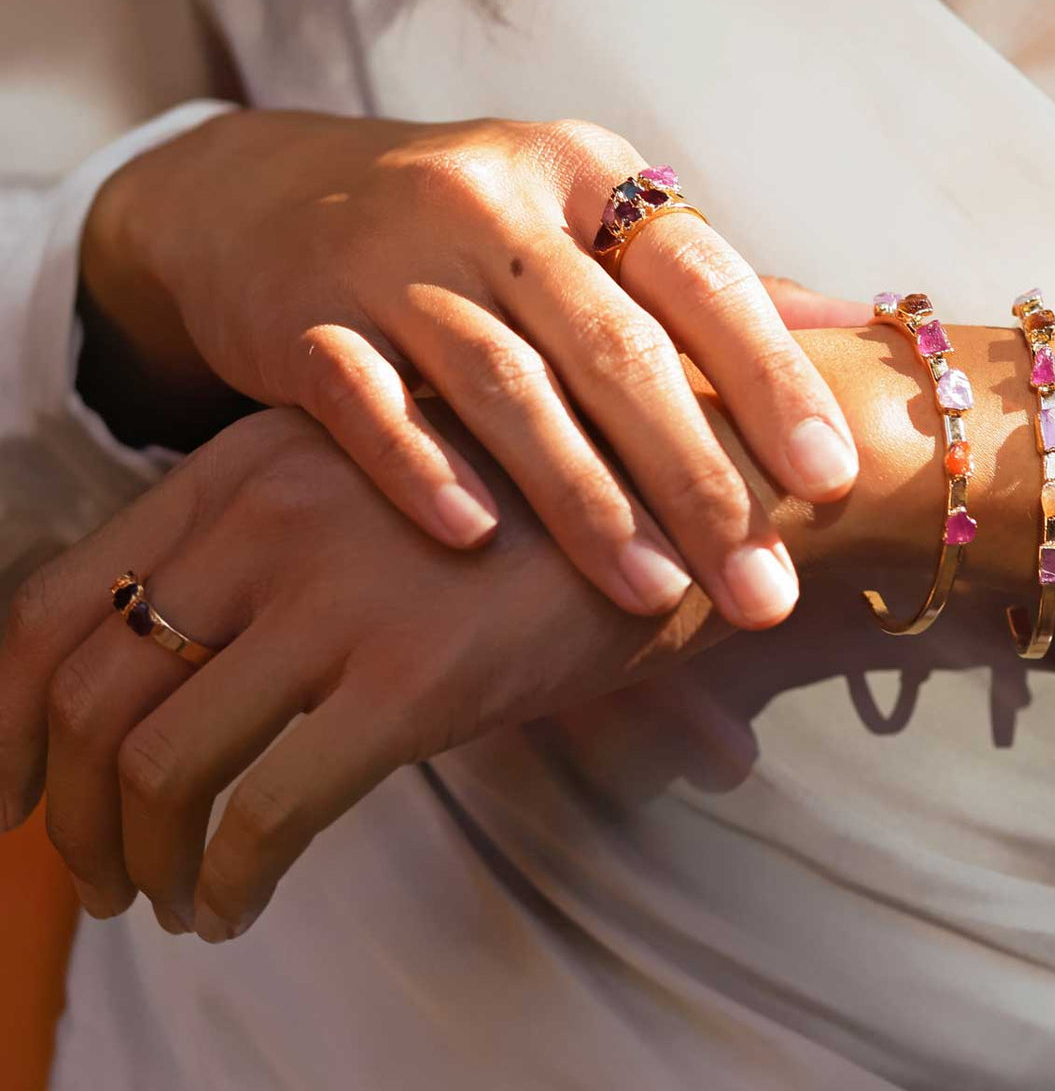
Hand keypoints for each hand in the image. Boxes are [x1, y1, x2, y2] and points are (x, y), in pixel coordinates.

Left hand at [0, 407, 730, 939]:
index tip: (12, 795)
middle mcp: (267, 519)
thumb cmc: (528, 499)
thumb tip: (175, 660)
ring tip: (170, 900)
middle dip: (68, 814)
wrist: (672, 486)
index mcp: (242, 464)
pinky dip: (228, 882)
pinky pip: (263, 813)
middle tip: (100, 874)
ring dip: (139, 861)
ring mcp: (336, 597)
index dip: (2, 716)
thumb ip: (273, 544)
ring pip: (156, 765)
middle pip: (84, 694)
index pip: (52, 596)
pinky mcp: (410, 679)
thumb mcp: (375, 482)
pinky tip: (241, 904)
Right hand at [82, 111, 858, 627]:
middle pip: (612, 347)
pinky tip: (473, 540)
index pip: (699, 276)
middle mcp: (495, 201)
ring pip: (502, 382)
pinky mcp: (301, 314)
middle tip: (762, 587)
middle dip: (696, 476)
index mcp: (585, 175)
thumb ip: (706, 279)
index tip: (832, 479)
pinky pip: (364, 397)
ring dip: (583, 497)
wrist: (266, 197)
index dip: (770, 376)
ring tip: (653, 593)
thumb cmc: (468, 230)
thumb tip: (855, 318)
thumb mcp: (583, 221)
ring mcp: (392, 254)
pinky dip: (420, 464)